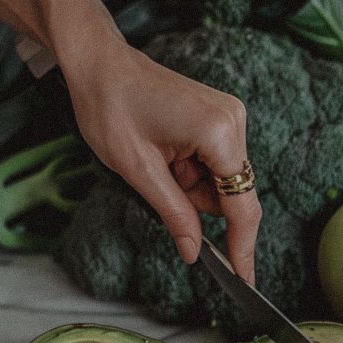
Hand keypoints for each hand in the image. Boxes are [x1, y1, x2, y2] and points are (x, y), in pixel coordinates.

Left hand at [61, 27, 261, 283]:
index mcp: (219, 133)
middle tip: (162, 189)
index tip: (244, 280)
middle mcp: (234, 121)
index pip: (242, 205)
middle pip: (234, 194)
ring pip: (223, 181)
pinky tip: (167, 156)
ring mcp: (230, 116)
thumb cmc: (110, 107)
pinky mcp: (221, 116)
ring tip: (157, 163)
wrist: (99, 62)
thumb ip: (174, 215)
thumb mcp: (138, 171)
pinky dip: (193, 173)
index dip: (242, 247)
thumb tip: (194, 253)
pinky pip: (217, 163)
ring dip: (193, 188)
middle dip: (200, 205)